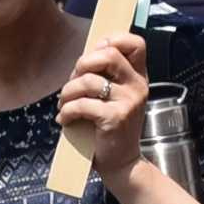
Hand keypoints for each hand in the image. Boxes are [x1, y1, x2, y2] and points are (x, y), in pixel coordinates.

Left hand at [55, 29, 154, 163]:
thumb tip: (85, 56)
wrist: (122, 163)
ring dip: (68, 92)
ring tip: (64, 104)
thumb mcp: (115, 97)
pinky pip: (82, 104)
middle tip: (73, 81)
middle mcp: (138, 85)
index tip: (93, 55)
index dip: (112, 40)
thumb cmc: (111, 127)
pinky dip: (67, 111)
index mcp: (138, 76)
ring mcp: (129, 101)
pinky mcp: (115, 118)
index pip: (135, 43)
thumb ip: (106, 75)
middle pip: (108, 55)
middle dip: (82, 65)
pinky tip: (65, 119)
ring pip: (89, 81)